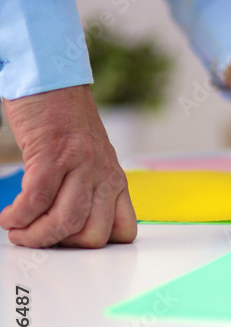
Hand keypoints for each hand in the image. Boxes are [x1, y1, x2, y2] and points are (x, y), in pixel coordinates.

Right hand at [0, 85, 136, 247]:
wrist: (52, 80)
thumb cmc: (65, 121)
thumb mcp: (90, 160)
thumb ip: (88, 189)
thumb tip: (69, 226)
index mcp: (115, 180)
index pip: (124, 232)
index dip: (95, 245)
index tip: (69, 243)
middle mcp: (104, 176)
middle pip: (93, 235)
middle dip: (61, 246)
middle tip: (37, 239)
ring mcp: (81, 165)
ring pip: (66, 222)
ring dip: (37, 236)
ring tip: (18, 232)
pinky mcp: (53, 154)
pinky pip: (37, 199)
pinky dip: (19, 216)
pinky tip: (8, 216)